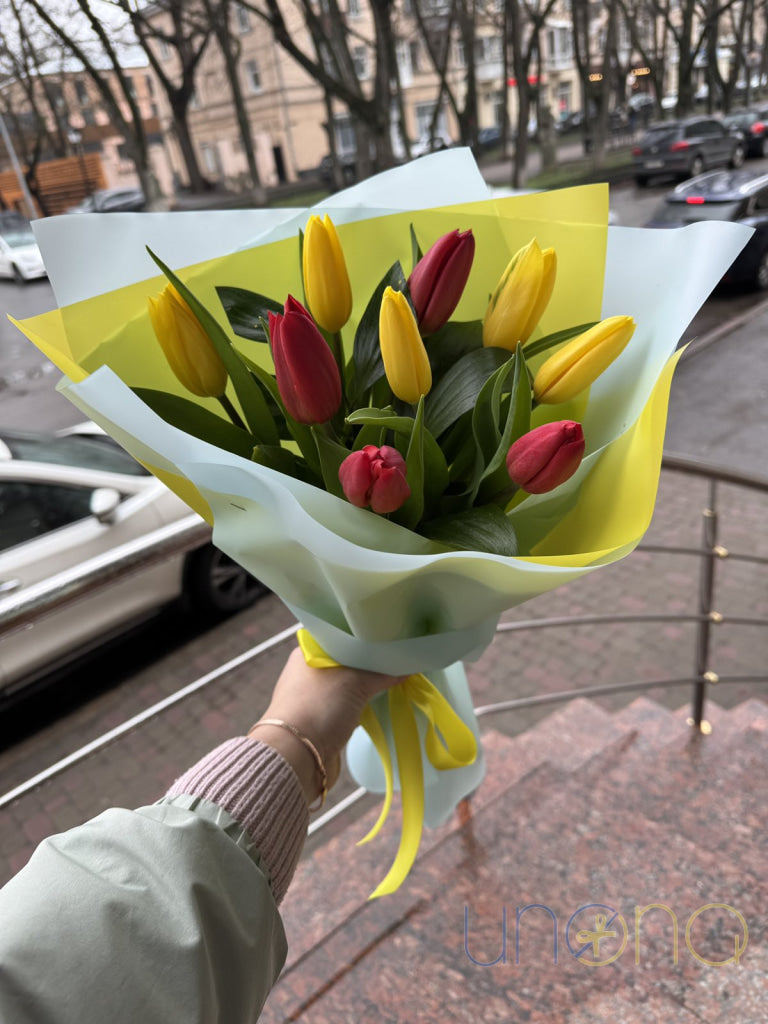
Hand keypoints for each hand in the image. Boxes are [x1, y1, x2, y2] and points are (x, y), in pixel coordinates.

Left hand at [250, 647, 404, 805]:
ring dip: (369, 686)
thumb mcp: (355, 682)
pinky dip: (364, 705)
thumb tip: (407, 667)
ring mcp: (315, 697)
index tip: (392, 636)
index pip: (342, 635)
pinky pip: (349, 705)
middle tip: (399, 658)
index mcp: (309, 652)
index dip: (366, 636)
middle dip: (371, 663)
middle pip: (348, 661)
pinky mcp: (322, 720)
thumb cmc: (320, 708)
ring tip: (396, 679)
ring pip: (349, 685)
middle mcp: (309, 671)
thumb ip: (382, 672)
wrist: (297, 758)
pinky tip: (382, 702)